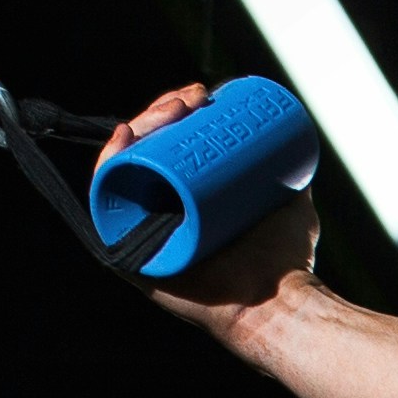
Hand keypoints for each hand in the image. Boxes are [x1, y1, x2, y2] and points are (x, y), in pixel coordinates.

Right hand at [101, 83, 322, 334]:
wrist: (279, 301)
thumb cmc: (288, 262)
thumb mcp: (291, 205)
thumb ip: (290, 179)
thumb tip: (292, 147)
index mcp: (186, 205)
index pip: (169, 149)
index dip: (178, 114)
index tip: (204, 96)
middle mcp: (160, 217)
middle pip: (147, 152)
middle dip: (162, 112)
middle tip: (194, 98)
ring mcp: (142, 234)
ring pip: (128, 168)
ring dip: (141, 126)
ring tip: (175, 108)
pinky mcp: (128, 256)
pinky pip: (105, 207)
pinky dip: (107, 167)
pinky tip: (123, 137)